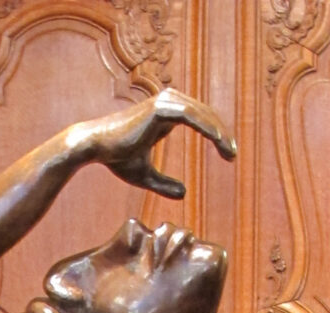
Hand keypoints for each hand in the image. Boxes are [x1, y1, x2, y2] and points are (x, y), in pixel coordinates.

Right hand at [86, 89, 235, 198]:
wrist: (96, 147)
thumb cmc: (117, 158)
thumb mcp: (145, 176)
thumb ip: (164, 184)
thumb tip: (185, 193)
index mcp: (165, 114)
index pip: (199, 119)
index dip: (216, 136)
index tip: (228, 154)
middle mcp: (166, 103)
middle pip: (204, 115)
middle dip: (222, 134)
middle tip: (233, 155)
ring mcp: (163, 103)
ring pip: (201, 114)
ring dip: (218, 132)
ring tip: (230, 151)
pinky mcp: (159, 108)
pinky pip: (190, 115)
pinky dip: (206, 126)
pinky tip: (218, 139)